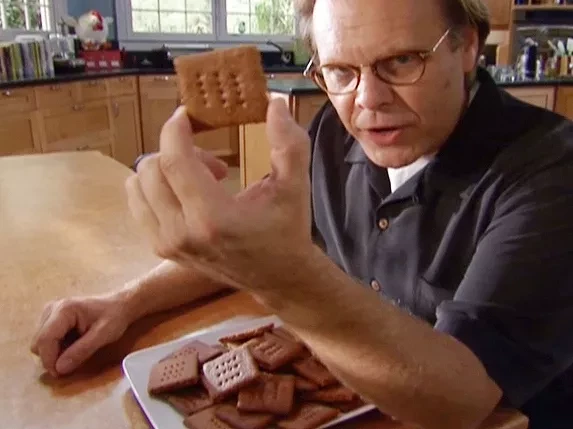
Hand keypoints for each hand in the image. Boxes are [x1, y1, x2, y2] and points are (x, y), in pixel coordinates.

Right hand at [30, 293, 130, 376]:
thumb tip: (59, 369)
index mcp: (64, 310)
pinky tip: (73, 343)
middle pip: (38, 342)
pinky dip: (56, 347)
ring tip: (77, 348)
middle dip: (52, 357)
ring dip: (54, 353)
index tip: (60, 374)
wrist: (120, 305)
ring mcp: (49, 313)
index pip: (45, 340)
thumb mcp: (103, 336)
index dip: (49, 360)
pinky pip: (45, 340)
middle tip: (73, 361)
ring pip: (40, 343)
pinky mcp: (51, 319)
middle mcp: (51, 309)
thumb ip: (82, 351)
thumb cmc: (114, 317)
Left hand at [126, 99, 312, 292]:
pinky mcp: (160, 249)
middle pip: (150, 168)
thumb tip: (273, 101)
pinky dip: (157, 187)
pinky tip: (187, 194)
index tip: (190, 114)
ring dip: (164, 168)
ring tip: (199, 180)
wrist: (278, 277)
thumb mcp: (295, 185)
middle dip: (178, 150)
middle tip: (214, 163)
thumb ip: (288, 141)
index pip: (174, 160)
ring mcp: (166, 244)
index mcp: (213, 217)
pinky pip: (138, 202)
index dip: (176, 128)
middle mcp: (181, 233)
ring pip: (137, 184)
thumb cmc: (287, 230)